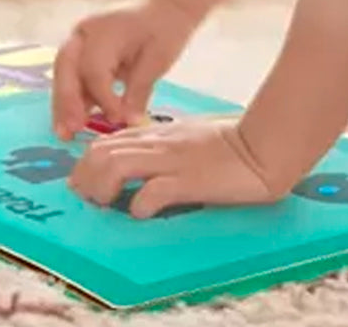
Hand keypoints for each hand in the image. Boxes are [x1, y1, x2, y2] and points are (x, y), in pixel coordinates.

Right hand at [53, 0, 199, 138]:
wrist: (165, 6)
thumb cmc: (163, 30)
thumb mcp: (157, 60)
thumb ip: (139, 90)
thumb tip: (127, 122)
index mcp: (106, 30)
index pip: (95, 69)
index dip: (103, 98)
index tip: (117, 120)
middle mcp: (86, 32)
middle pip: (66, 67)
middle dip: (66, 101)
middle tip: (70, 131)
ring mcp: (80, 39)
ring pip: (63, 73)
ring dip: (63, 103)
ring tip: (64, 133)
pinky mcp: (82, 51)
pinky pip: (72, 75)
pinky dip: (72, 97)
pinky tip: (75, 121)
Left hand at [67, 119, 278, 218]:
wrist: (263, 145)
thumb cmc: (230, 143)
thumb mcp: (187, 136)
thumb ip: (162, 145)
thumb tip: (138, 163)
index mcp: (157, 133)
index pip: (105, 141)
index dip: (85, 165)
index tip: (83, 186)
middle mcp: (158, 144)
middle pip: (101, 152)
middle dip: (84, 178)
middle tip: (88, 201)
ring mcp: (172, 161)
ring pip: (116, 165)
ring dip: (101, 189)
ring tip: (105, 207)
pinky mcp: (189, 180)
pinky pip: (153, 191)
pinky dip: (139, 205)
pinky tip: (142, 214)